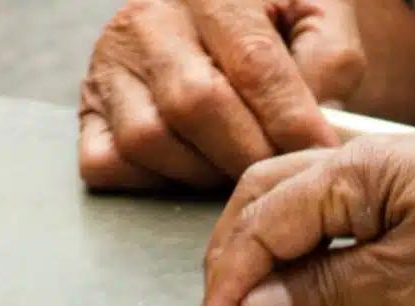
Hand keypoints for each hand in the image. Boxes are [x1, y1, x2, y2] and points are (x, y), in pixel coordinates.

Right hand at [79, 0, 359, 190]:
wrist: (213, 21)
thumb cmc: (271, 23)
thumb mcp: (315, 15)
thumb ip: (327, 59)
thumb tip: (315, 123)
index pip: (250, 62)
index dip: (288, 118)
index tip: (317, 152)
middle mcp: (148, 20)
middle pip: (194, 104)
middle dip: (243, 151)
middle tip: (274, 170)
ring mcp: (109, 67)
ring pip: (148, 140)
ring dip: (198, 171)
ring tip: (232, 166)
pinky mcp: (87, 111)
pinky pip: (109, 164)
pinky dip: (149, 180)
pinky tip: (184, 166)